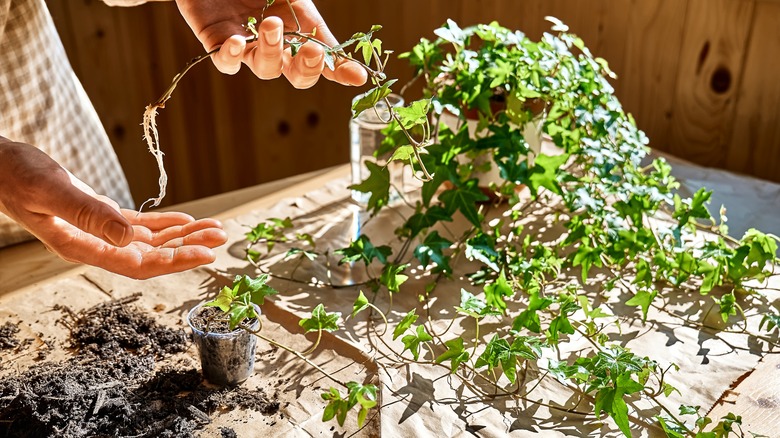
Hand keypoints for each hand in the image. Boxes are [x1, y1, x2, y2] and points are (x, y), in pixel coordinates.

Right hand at [0, 141, 227, 278]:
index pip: (138, 263)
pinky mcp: (99, 216)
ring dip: (182, 235)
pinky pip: (138, 226)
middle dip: (187, 247)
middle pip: (151, 254)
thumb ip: (89, 214)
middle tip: (221, 237)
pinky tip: (186, 220)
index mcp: (81, 247)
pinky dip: (164, 223)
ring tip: (214, 228)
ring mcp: (97, 232)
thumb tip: (128, 238)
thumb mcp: (52, 191)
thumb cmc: (15, 175)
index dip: (174, 261)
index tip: (206, 255)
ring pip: (149, 240)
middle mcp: (94, 245)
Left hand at [175, 0, 366, 87]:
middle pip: (298, 74)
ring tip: (270, 24)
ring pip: (266, 69)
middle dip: (308, 67)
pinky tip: (238, 41)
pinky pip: (227, 62)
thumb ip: (306, 9)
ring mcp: (249, 44)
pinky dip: (233, 56)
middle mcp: (277, 41)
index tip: (358, 77)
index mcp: (300, 24)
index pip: (326, 56)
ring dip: (271, 51)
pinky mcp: (218, 42)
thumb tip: (323, 24)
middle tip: (312, 50)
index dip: (342, 70)